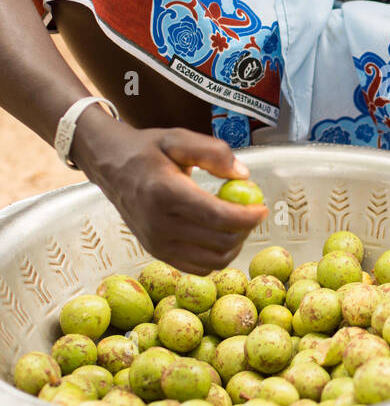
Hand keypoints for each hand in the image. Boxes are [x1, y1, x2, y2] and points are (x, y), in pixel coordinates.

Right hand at [73, 116, 267, 273]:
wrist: (111, 165)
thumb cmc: (148, 150)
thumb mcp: (179, 138)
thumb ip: (213, 152)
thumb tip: (243, 175)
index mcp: (165, 193)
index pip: (217, 216)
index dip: (247, 217)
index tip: (262, 208)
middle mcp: (159, 223)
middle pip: (218, 242)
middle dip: (245, 230)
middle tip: (252, 213)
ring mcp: (156, 243)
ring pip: (211, 260)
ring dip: (233, 245)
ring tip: (237, 223)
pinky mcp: (156, 253)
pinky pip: (197, 266)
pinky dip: (215, 256)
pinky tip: (220, 235)